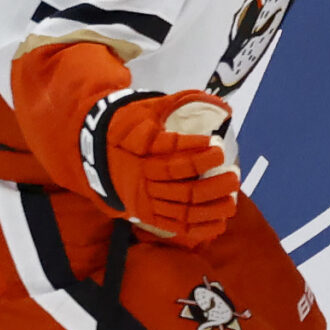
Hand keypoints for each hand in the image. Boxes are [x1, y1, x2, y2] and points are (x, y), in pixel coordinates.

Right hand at [101, 89, 240, 243]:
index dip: (196, 152)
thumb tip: (225, 106)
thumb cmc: (130, 127)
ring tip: (231, 201)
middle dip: (213, 185)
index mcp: (143, 150)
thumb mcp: (150, 108)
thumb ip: (183, 101)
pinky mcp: (147, 215)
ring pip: (182, 210)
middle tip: (233, 176)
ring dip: (211, 208)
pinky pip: (175, 226)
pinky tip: (219, 223)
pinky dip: (198, 228)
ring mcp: (145, 200)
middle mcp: (144, 178)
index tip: (217, 146)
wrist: (96, 153)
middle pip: (183, 188)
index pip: (172, 154)